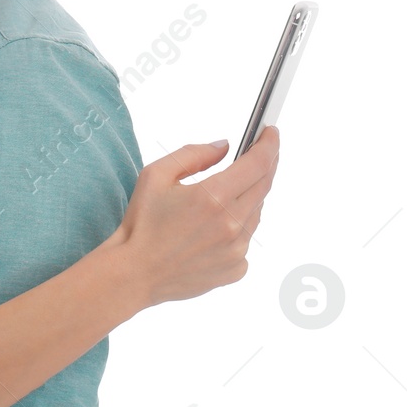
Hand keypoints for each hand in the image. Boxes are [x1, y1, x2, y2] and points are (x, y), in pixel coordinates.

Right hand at [105, 125, 280, 307]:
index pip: (258, 163)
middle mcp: (232, 224)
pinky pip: (246, 240)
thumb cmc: (141, 223)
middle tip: (258, 154)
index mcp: (213, 197)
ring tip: (219, 200)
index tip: (271, 133)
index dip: (269, 144)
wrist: (134, 273)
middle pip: (264, 185)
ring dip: (247, 199)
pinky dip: (236, 229)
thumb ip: (193, 154)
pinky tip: (210, 232)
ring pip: (256, 213)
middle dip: (265, 165)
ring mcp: (237, 249)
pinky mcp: (237, 269)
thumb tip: (224, 146)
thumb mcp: (155, 175)